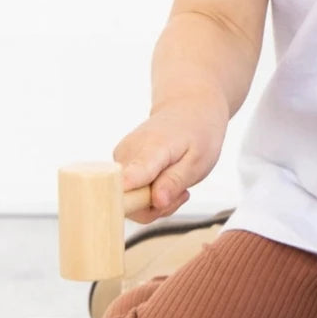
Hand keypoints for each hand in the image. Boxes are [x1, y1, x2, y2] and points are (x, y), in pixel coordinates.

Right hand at [111, 89, 227, 224]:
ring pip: (128, 201)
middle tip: (181, 193)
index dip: (131, 200)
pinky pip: (129, 193)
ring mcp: (119, 158)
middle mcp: (128, 153)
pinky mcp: (117, 164)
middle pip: (128, 201)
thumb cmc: (196, 134)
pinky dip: (148, 195)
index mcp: (151, 149)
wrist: (186, 109)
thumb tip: (157, 202)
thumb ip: (175, 181)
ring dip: (153, 203)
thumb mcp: (198, 160)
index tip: (147, 205)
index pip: (129, 178)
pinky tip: (165, 182)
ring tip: (175, 186)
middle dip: (155, 207)